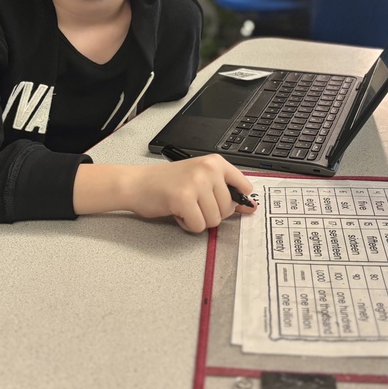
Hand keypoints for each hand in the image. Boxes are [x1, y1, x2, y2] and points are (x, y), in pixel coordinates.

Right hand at [124, 154, 255, 232]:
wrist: (136, 183)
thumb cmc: (167, 182)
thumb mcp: (200, 179)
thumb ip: (224, 191)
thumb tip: (251, 207)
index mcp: (215, 162)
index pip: (244, 185)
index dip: (236, 201)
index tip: (223, 203)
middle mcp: (208, 169)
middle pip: (228, 208)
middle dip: (211, 212)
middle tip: (193, 202)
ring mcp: (196, 183)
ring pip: (214, 219)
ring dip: (198, 219)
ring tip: (183, 205)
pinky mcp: (184, 198)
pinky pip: (198, 226)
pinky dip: (187, 224)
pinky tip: (177, 211)